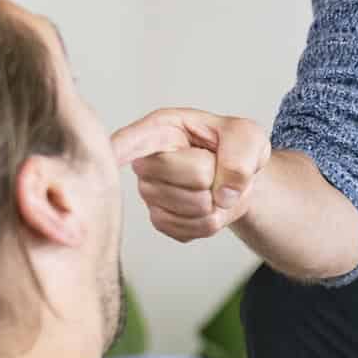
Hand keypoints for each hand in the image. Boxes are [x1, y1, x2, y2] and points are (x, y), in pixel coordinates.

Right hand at [113, 109, 270, 242]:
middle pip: (180, 172)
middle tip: (216, 166)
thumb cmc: (234, 147)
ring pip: (192, 205)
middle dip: (212, 174)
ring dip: (216, 200)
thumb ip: (240, 156)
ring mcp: (150, 194)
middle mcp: (147, 162)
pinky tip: (210, 205)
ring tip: (215, 185)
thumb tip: (223, 194)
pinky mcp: (161, 221)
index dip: (119, 148)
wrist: (238, 177)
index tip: (109, 153)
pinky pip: (192, 228)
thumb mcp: (248, 136)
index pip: (129, 140)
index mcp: (161, 129)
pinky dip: (214, 221)